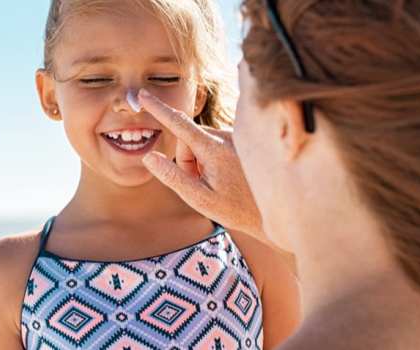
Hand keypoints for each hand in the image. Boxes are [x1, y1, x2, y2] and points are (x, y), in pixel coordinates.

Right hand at [138, 89, 263, 235]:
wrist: (276, 210)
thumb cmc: (236, 209)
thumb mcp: (199, 198)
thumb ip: (172, 176)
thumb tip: (149, 157)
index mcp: (214, 149)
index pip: (179, 124)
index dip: (158, 109)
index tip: (143, 95)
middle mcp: (227, 137)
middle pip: (188, 140)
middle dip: (187, 161)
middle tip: (201, 185)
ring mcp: (236, 137)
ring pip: (200, 143)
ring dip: (201, 162)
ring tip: (218, 184)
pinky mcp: (241, 141)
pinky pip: (214, 144)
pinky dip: (212, 160)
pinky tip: (228, 178)